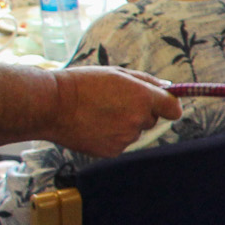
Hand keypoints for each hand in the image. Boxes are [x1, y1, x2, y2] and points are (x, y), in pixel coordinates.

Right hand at [46, 67, 180, 155]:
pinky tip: (92, 126)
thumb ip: (146, 81)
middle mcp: (138, 120)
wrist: (50, 105)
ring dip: (123, 124)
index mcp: (143, 98)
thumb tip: (168, 86)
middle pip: (151, 120)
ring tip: (97, 113)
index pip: (174, 109)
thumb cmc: (82, 84)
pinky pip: (119, 143)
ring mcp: (126, 138)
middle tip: (112, 102)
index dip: (169, 106)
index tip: (162, 104)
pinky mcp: (112, 151)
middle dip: (139, 112)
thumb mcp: (116, 73)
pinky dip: (110, 136)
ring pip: (133, 132)